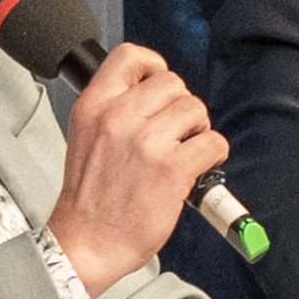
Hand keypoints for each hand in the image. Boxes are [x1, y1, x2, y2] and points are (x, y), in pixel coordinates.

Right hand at [41, 44, 227, 293]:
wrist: (87, 242)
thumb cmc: (89, 198)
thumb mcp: (85, 136)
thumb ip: (113, 109)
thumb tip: (152, 92)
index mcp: (94, 106)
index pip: (131, 56)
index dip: (154, 67)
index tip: (159, 86)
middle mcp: (119, 118)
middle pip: (173, 83)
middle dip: (180, 107)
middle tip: (174, 133)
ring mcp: (147, 143)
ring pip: (195, 109)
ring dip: (197, 130)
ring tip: (183, 152)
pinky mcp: (172, 169)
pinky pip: (213, 142)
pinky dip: (213, 156)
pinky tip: (196, 169)